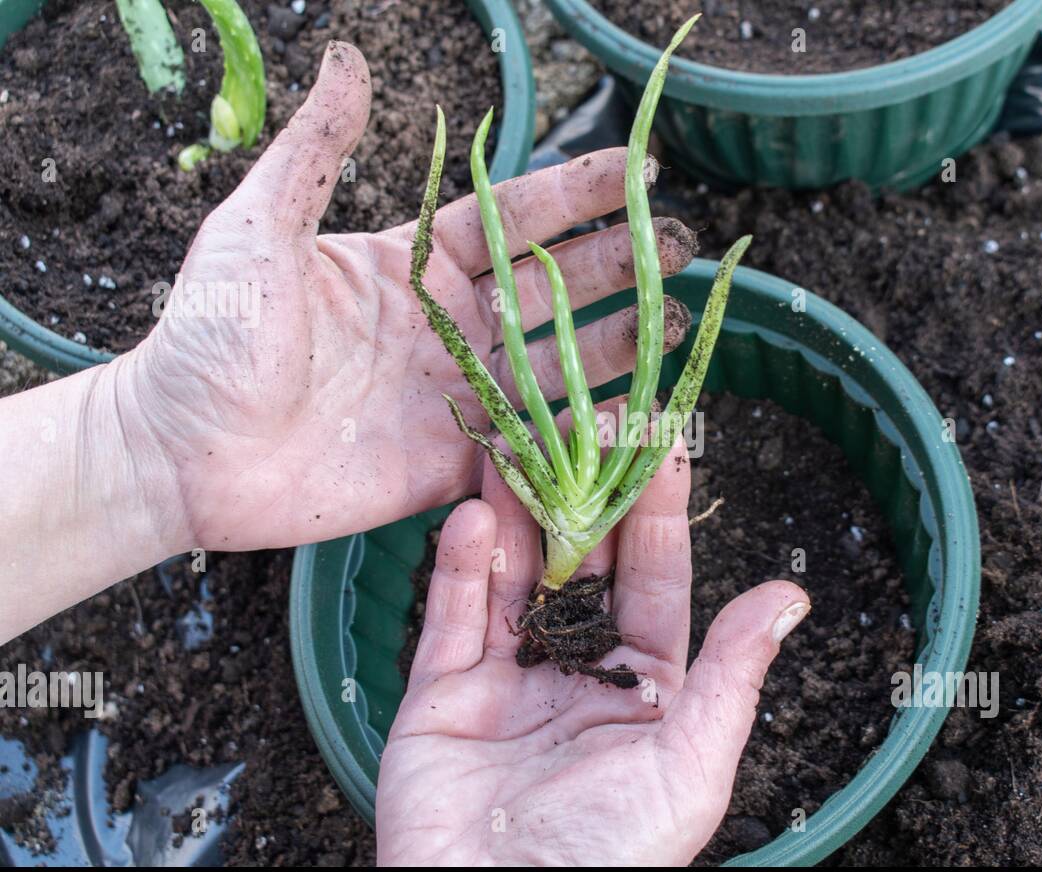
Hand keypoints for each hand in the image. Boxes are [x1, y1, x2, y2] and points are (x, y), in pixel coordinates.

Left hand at [118, 41, 695, 551]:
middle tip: (682, 242)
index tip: (634, 168)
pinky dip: (583, 436)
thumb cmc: (207, 335)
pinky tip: (638, 416)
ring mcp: (453, 398)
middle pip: (551, 289)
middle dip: (617, 264)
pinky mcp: (452, 465)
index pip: (509, 220)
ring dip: (619, 345)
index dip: (572, 195)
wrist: (181, 455)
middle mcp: (444, 327)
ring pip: (556, 368)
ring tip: (681, 322)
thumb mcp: (258, 229)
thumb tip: (349, 58)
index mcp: (408, 265)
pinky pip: (532, 449)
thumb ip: (316, 152)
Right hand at [375, 436, 810, 865]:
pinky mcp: (440, 696)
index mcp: (645, 687)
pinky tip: (469, 513)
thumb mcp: (690, 765)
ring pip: (510, 575)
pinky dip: (456, 565)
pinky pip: (449, 617)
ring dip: (514, 509)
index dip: (659, 512)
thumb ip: (732, 675)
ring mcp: (505, 680)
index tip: (664, 441)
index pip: (654, 580)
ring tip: (520, 441)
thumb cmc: (611, 858)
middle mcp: (575, 672)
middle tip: (584, 418)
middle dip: (581, 491)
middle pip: (578, 563)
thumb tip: (790, 595)